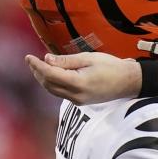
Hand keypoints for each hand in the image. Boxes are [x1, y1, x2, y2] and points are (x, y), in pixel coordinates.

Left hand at [26, 52, 141, 104]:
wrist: (129, 82)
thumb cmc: (111, 66)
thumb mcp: (88, 58)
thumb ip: (66, 60)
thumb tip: (47, 59)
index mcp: (78, 83)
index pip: (50, 74)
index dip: (37, 65)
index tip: (28, 56)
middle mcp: (76, 95)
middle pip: (48, 84)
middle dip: (37, 72)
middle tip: (31, 60)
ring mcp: (78, 100)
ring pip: (52, 90)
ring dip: (43, 79)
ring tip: (38, 66)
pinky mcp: (80, 101)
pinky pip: (60, 93)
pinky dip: (52, 83)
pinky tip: (51, 74)